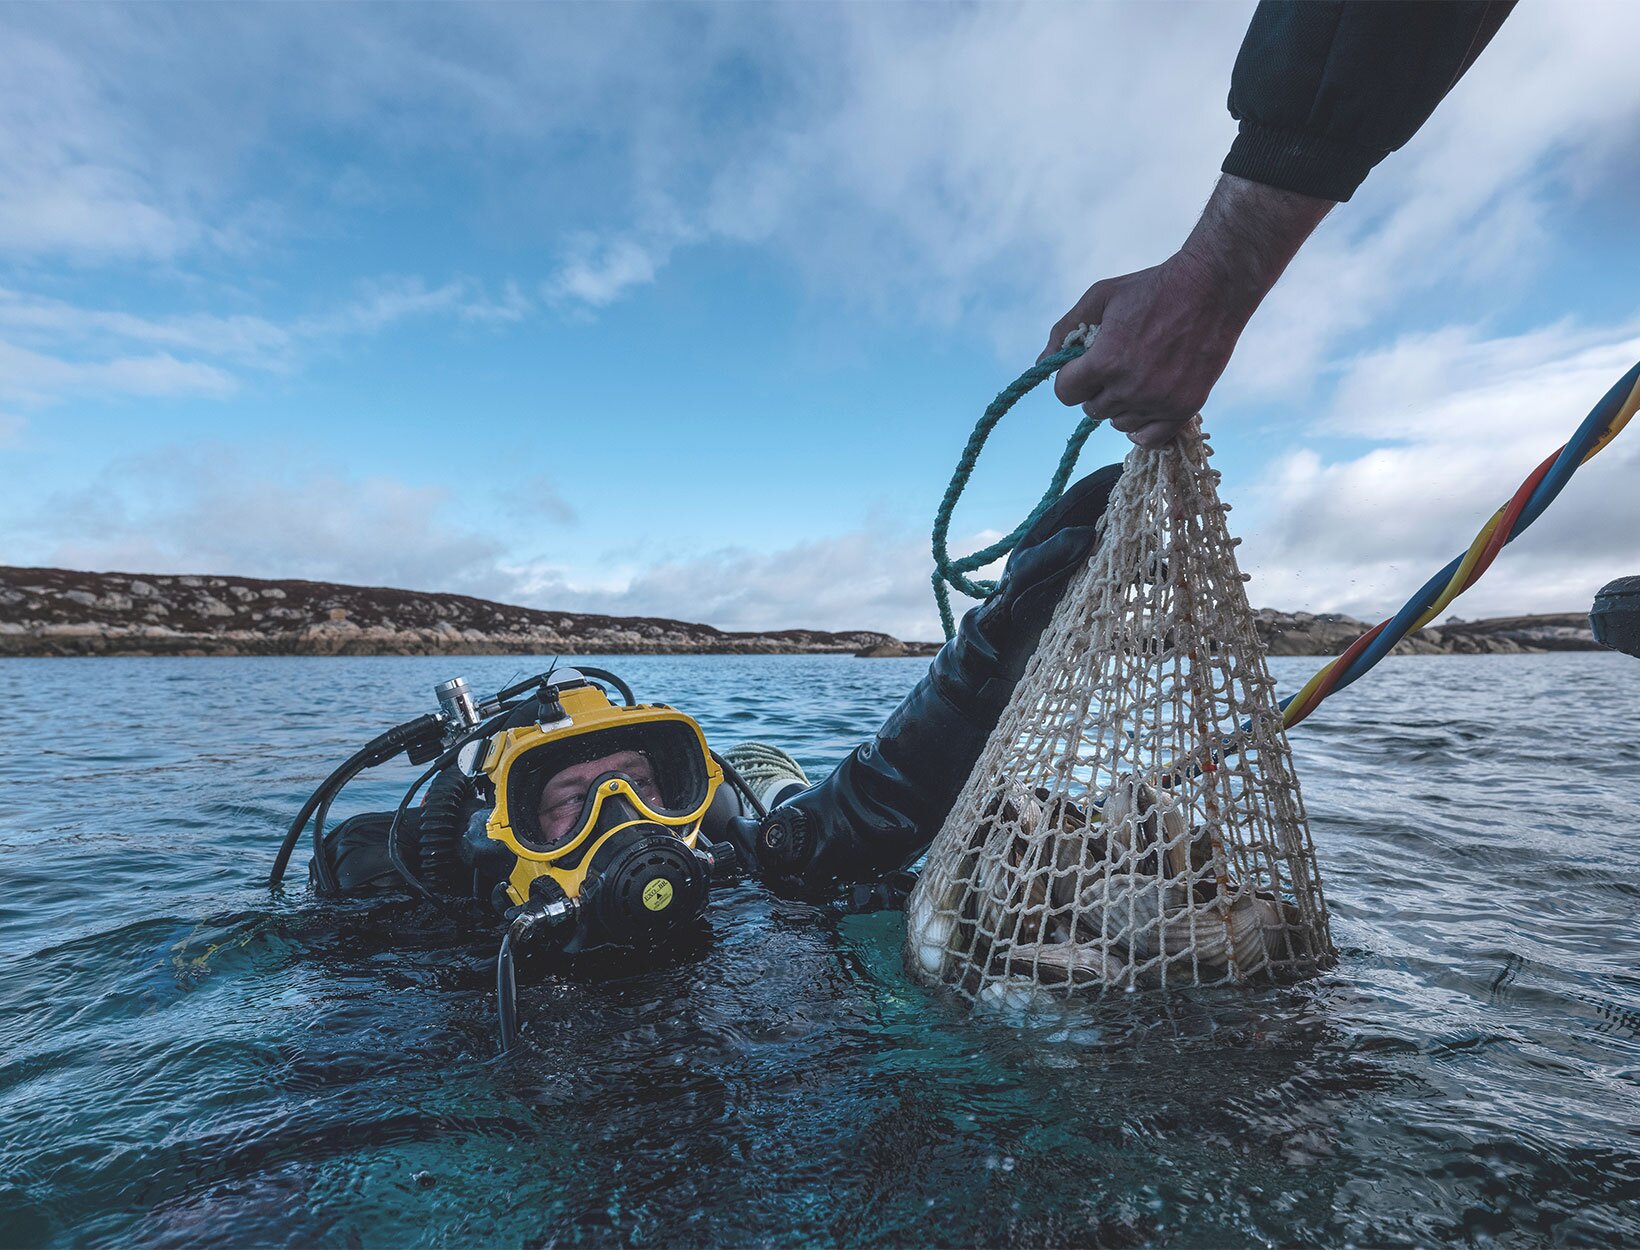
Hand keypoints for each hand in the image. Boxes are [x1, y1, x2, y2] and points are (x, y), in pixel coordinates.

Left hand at [1043, 175, 1334, 447]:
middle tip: (1115, 364)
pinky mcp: (1184, 408)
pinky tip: (1143, 408)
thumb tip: (1044, 361)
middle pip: (1092, 409)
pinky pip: (1150, 439)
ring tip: (1136, 377)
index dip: (1070, 378)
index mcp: (1106, 361)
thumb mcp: (1100, 297)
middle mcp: (1131, 387)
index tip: (1082, 366)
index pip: (1065, 394)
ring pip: (1119, 423)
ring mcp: (1159, 402)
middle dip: (1096, 388)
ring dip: (1120, 405)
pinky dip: (1142, 429)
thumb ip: (1065, 329)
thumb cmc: (1152, 288)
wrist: (1212, 289)